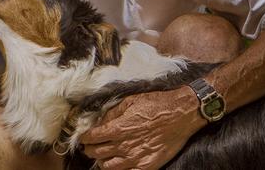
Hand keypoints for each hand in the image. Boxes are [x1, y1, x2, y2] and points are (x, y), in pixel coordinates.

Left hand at [80, 87, 202, 169]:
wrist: (180, 114)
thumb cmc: (156, 105)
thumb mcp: (130, 101)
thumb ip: (112, 113)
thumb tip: (100, 121)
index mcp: (118, 128)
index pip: (92, 137)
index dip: (85, 138)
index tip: (84, 137)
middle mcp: (124, 145)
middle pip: (97, 153)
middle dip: (90, 150)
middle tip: (90, 147)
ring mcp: (135, 158)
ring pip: (108, 166)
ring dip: (102, 161)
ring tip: (102, 157)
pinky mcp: (147, 166)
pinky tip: (118, 165)